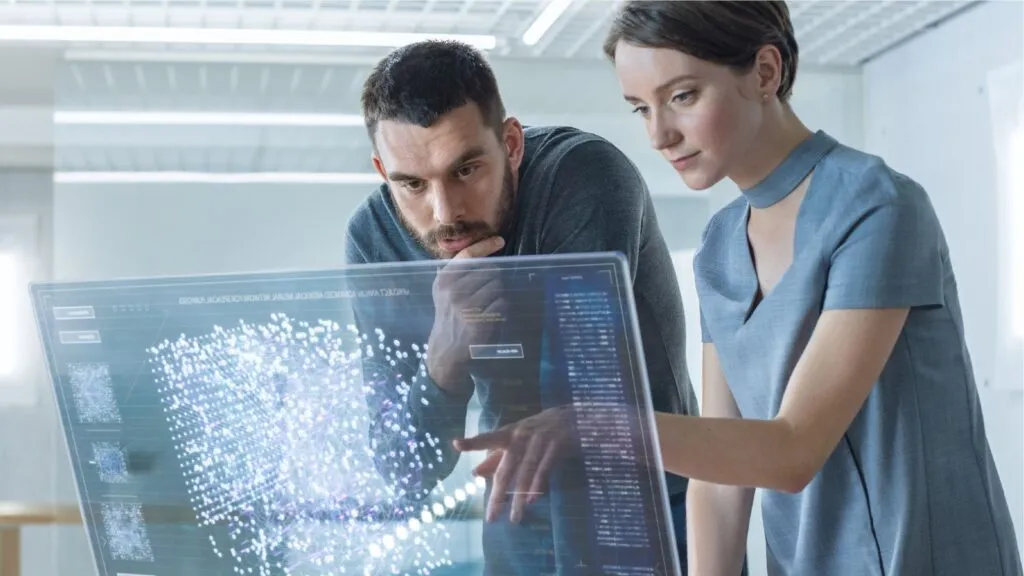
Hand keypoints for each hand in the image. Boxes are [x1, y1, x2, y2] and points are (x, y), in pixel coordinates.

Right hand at [425, 236, 507, 392]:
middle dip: (494, 278)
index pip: (468, 255)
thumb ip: (459, 272)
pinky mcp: (480, 321)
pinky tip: (493, 314)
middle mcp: (454, 291)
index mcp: (444, 280)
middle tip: (488, 290)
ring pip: (498, 286)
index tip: (499, 241)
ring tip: (489, 303)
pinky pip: (503, 303)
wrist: (447, 347)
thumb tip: (486, 254)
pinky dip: (502, 307)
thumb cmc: (449, 313)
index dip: (485, 246)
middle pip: (490, 271)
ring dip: (499, 293)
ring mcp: (467, 307)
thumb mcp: (444, 290)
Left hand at [453, 404, 576, 523]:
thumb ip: (496, 456)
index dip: (473, 442)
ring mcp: (540, 440)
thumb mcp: (516, 439)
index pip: (488, 439)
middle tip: (491, 516)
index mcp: (509, 433)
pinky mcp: (557, 446)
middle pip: (506, 468)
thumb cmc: (539, 430)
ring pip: (525, 473)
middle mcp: (522, 436)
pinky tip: (531, 500)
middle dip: (498, 494)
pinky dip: (538, 485)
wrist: (574, 417)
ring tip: (514, 518)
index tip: (456, 444)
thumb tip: (475, 472)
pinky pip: (545, 469)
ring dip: (518, 498)